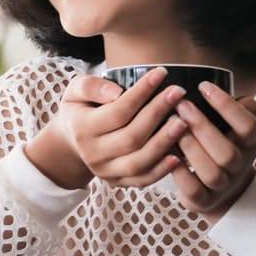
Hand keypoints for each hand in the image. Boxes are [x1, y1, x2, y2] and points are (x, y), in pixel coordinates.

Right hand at [26, 67, 188, 189]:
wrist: (71, 141)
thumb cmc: (80, 109)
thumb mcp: (75, 91)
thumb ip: (90, 86)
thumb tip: (117, 92)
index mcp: (81, 128)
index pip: (117, 111)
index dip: (141, 92)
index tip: (161, 73)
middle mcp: (92, 153)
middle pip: (131, 136)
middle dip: (158, 113)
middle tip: (179, 93)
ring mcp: (105, 171)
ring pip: (139, 161)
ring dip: (164, 142)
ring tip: (183, 121)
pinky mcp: (117, 182)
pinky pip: (142, 180)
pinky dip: (161, 170)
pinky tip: (178, 155)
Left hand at [169, 82, 255, 223]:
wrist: (224, 191)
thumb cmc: (219, 145)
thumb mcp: (230, 126)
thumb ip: (224, 107)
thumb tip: (206, 76)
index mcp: (250, 143)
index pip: (247, 125)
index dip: (226, 106)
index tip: (203, 86)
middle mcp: (241, 165)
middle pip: (227, 152)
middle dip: (203, 127)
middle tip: (180, 105)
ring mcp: (223, 186)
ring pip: (212, 172)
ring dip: (191, 148)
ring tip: (172, 127)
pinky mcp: (204, 200)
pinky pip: (194, 190)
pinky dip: (180, 173)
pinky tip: (167, 154)